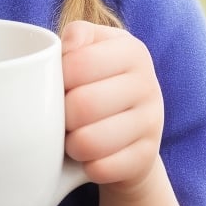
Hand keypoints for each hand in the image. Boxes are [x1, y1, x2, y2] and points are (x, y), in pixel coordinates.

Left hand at [62, 21, 163, 196]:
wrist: (131, 127)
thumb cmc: (96, 79)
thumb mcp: (90, 48)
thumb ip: (76, 36)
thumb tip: (65, 46)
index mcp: (132, 51)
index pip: (79, 63)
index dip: (55, 78)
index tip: (53, 84)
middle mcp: (148, 84)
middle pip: (82, 105)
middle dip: (59, 115)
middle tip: (59, 116)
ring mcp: (152, 123)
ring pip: (90, 142)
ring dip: (70, 144)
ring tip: (70, 137)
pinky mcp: (147, 159)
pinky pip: (101, 169)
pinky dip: (85, 166)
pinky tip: (88, 157)